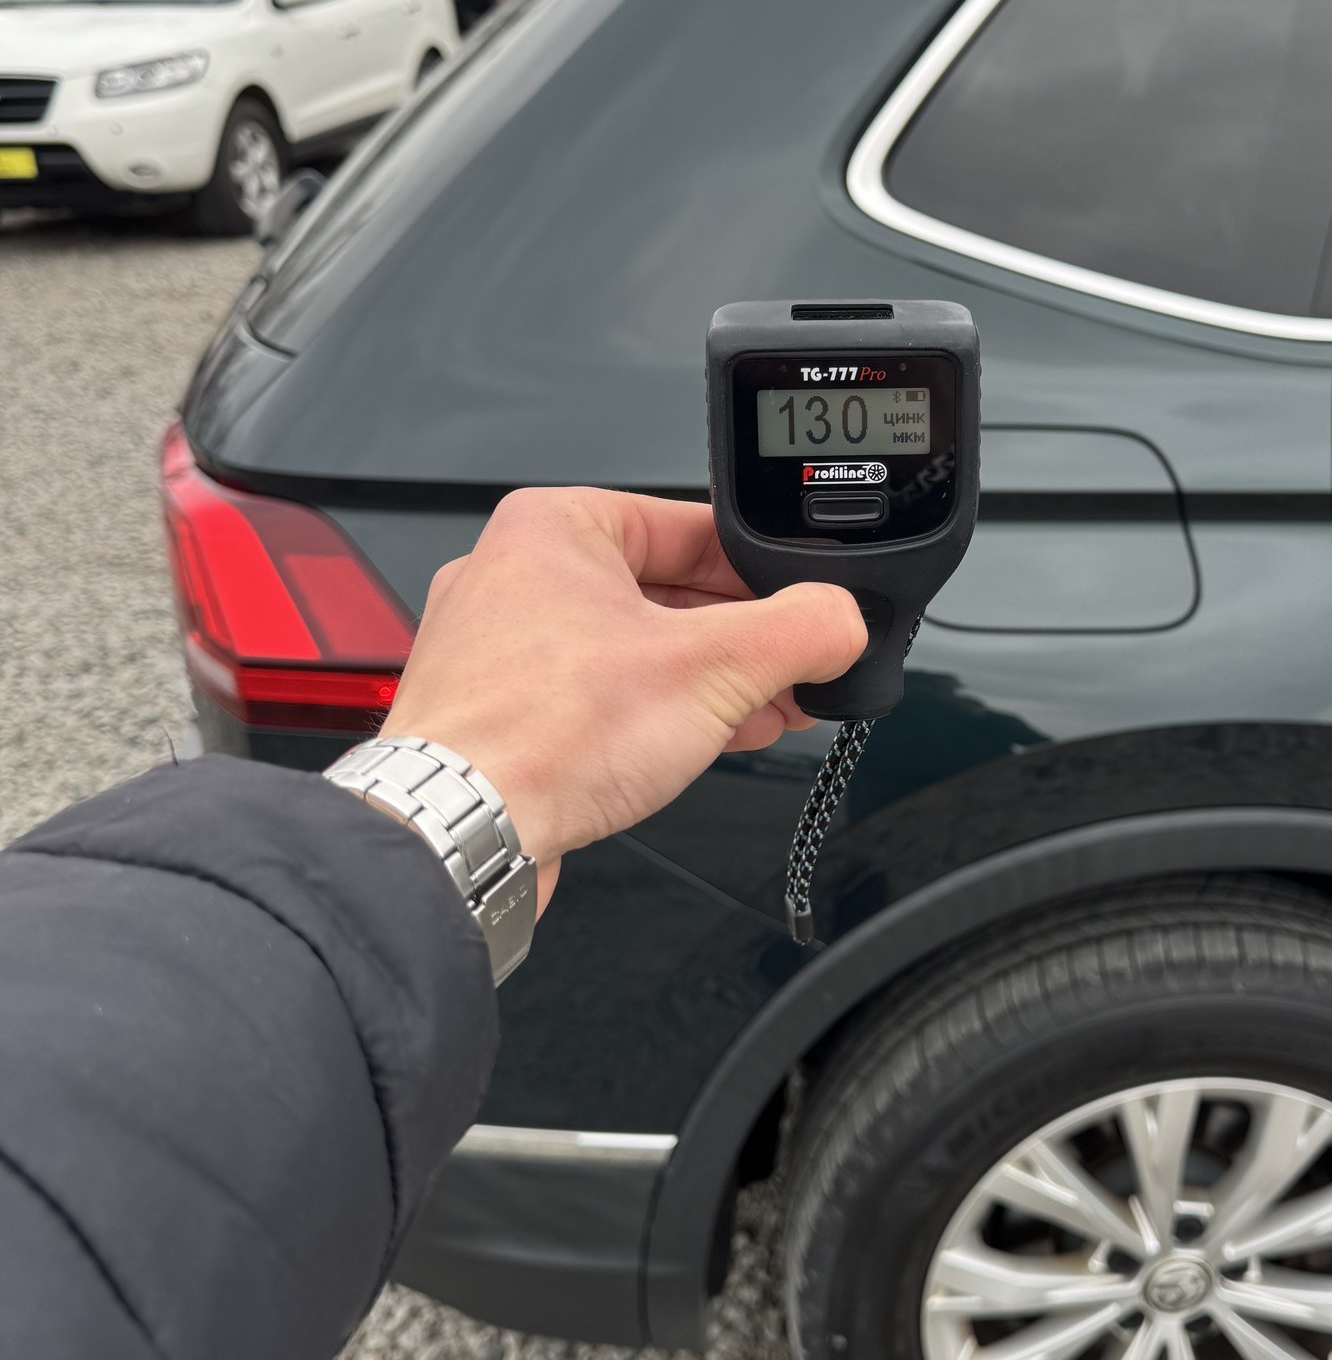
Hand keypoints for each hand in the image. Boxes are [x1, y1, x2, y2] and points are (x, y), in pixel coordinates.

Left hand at [380, 489, 865, 908]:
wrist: (460, 832)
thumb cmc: (541, 736)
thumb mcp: (713, 670)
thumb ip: (800, 631)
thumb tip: (844, 619)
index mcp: (555, 527)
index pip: (692, 527)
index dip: (764, 571)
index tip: (808, 604)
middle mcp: (515, 574)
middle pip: (665, 592)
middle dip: (740, 640)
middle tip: (795, 669)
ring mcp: (499, 647)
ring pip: (631, 649)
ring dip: (705, 684)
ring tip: (767, 711)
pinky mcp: (496, 710)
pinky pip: (596, 697)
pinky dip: (653, 715)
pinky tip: (705, 742)